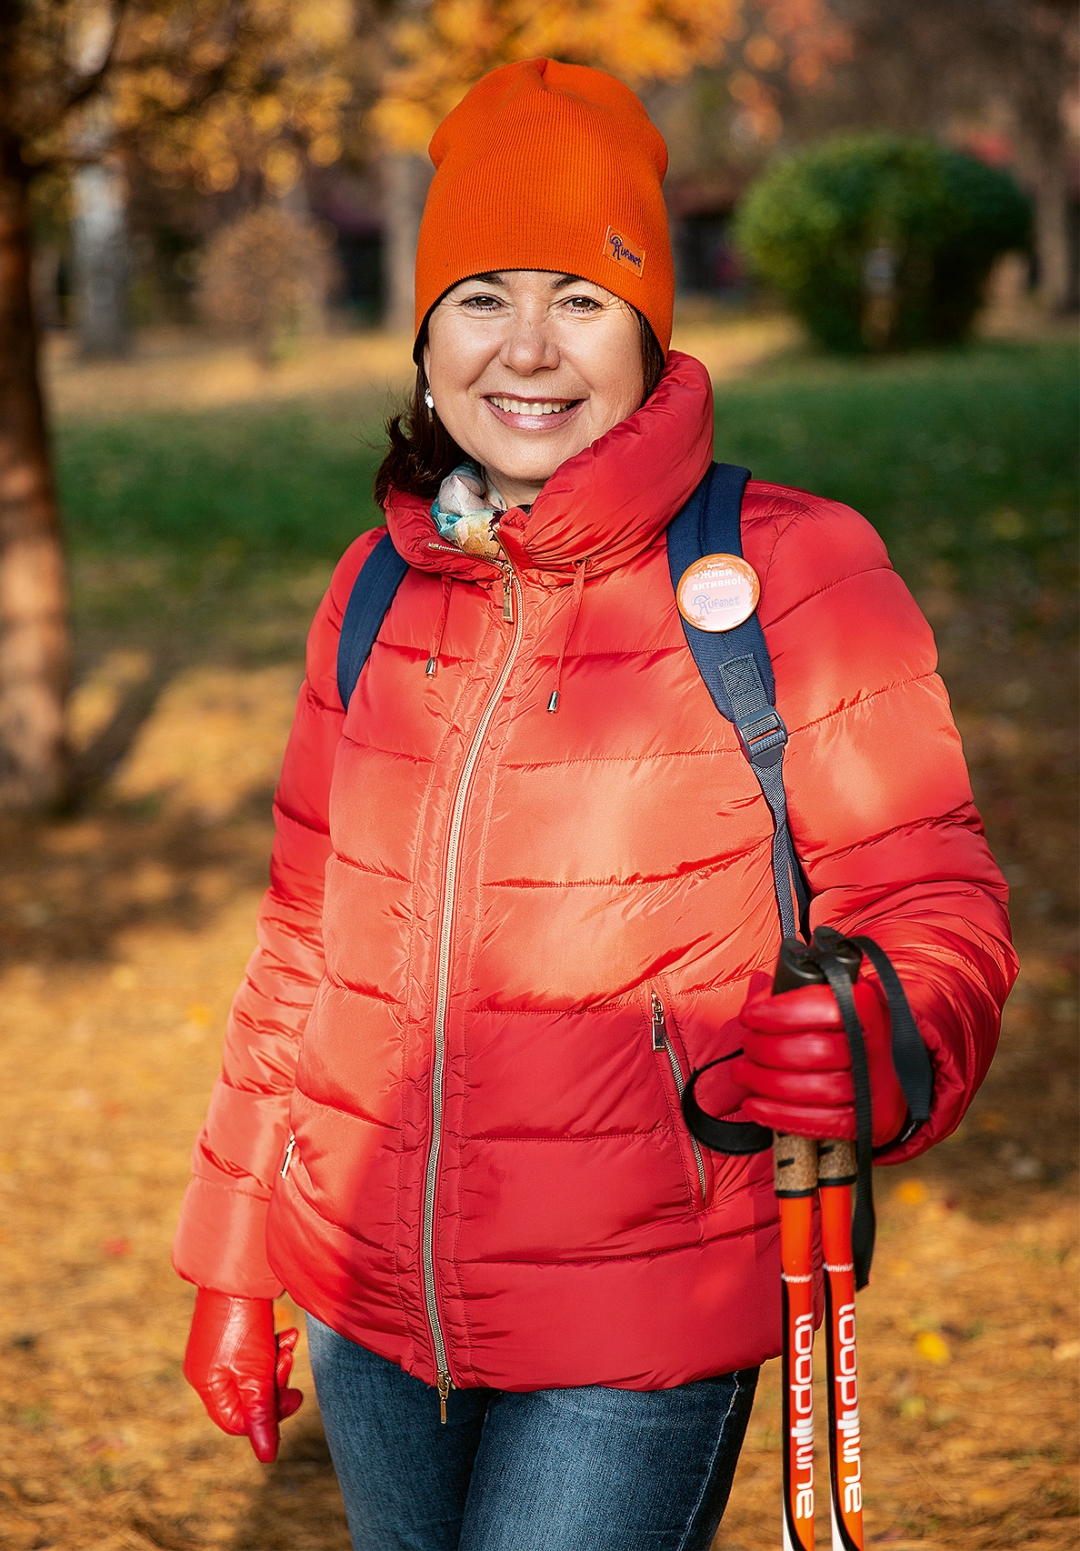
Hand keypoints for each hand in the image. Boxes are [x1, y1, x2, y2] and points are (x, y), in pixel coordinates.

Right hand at [183, 1289, 303, 1462]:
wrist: (239, 1271)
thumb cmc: (243, 1324)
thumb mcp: (255, 1375)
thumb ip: (262, 1415)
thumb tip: (268, 1457)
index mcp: (207, 1386)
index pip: (238, 1423)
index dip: (268, 1417)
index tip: (293, 1398)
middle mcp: (209, 1370)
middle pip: (249, 1398)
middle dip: (276, 1383)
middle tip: (289, 1362)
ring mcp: (219, 1351)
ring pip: (256, 1374)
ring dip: (279, 1362)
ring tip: (290, 1343)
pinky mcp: (233, 1333)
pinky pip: (256, 1352)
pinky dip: (275, 1346)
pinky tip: (289, 1334)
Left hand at [732, 979, 907, 1146]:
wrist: (895, 1071)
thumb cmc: (850, 1030)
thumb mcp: (833, 1000)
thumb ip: (795, 996)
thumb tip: (758, 1003)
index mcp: (868, 1008)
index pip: (827, 1007)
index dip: (781, 1012)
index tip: (751, 1016)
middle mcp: (877, 1047)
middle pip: (816, 1051)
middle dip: (767, 1049)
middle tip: (747, 1046)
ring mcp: (875, 1087)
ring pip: (814, 1088)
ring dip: (766, 1082)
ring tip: (743, 1072)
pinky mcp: (868, 1121)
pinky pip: (820, 1122)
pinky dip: (780, 1115)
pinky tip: (755, 1105)